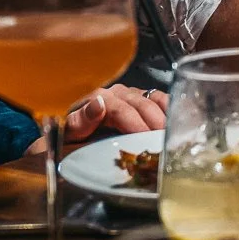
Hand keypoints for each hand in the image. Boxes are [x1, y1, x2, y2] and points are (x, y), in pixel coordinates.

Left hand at [29, 85, 168, 152]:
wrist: (61, 146)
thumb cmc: (63, 144)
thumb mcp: (63, 136)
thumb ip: (79, 121)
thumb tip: (99, 104)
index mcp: (93, 99)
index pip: (120, 108)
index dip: (135, 124)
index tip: (147, 140)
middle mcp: (112, 93)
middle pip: (140, 103)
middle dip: (155, 123)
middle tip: (166, 143)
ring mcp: (127, 96)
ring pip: (151, 99)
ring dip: (165, 116)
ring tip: (174, 136)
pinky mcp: (138, 102)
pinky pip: (157, 99)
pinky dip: (170, 108)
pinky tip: (178, 122)